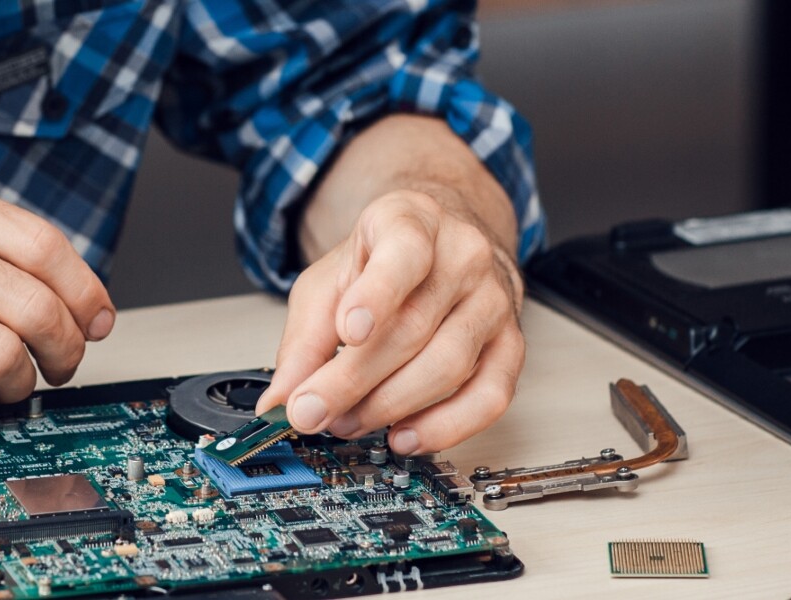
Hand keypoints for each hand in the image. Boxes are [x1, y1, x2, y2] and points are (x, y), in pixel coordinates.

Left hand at [255, 190, 524, 454]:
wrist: (440, 250)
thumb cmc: (383, 264)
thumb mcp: (328, 283)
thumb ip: (303, 340)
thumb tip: (280, 403)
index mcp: (412, 221)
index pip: (403, 254)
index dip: (377, 295)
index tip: (348, 331)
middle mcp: (463, 256)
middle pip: (414, 327)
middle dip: (355, 380)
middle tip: (313, 411)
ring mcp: (493, 301)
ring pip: (449, 366)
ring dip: (389, 406)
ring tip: (346, 422)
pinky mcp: (510, 346)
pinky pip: (490, 397)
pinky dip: (446, 427)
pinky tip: (405, 437)